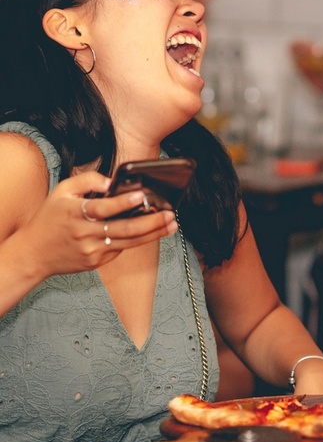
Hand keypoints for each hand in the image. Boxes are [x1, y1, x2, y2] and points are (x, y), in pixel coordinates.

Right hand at [18, 171, 177, 277]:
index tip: (142, 195)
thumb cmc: (50, 217)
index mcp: (74, 212)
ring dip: (153, 233)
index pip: (103, 208)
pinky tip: (154, 232)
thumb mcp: (61, 191)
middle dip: (151, 222)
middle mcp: (84, 233)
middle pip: (123, 228)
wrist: (33, 254)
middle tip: (170, 214)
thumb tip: (111, 181)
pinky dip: (138, 240)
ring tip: (171, 225)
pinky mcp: (96, 261)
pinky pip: (121, 249)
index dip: (123, 202)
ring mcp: (91, 250)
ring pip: (129, 242)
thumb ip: (86, 179)